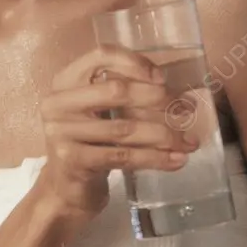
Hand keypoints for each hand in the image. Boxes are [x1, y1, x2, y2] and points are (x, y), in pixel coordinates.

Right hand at [35, 43, 198, 223]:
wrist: (66, 190)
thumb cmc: (90, 144)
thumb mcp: (100, 113)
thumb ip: (126, 96)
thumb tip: (179, 94)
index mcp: (66, 81)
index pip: (100, 56)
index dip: (134, 62)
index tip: (162, 78)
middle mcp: (58, 102)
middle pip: (116, 91)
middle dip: (157, 100)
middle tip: (185, 111)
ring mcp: (61, 132)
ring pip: (125, 129)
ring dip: (163, 135)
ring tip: (188, 142)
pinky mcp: (73, 160)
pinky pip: (123, 156)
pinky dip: (155, 158)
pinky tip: (175, 160)